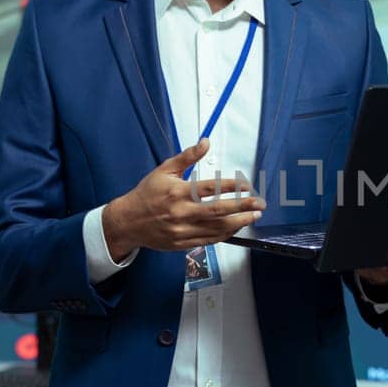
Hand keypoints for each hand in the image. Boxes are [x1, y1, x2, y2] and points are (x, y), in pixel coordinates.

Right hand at [101, 138, 266, 258]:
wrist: (128, 222)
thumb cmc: (147, 194)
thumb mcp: (164, 170)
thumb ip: (187, 157)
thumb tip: (206, 143)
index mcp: (178, 192)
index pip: (210, 188)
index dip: (231, 186)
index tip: (247, 185)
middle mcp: (181, 213)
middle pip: (218, 211)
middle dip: (243, 207)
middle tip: (260, 204)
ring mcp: (182, 231)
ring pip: (216, 229)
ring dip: (238, 223)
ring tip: (253, 216)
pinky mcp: (182, 244)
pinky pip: (209, 240)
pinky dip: (225, 234)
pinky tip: (236, 227)